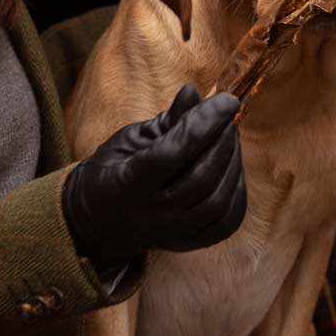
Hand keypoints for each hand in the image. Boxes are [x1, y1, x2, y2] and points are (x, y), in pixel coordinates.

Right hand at [62, 85, 246, 266]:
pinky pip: (226, 222)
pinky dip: (237, 190)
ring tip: (230, 136)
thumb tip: (193, 92)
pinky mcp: (189, 244)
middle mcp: (151, 215)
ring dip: (233, 163)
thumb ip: (166, 121)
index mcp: (128, 184)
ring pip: (217, 203)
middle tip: (228, 115)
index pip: (172, 153)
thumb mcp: (129, 139)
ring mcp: (171, 234)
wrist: (99, 221)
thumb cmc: (113, 170)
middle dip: (222, 141)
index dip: (203, 124)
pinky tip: (233, 165)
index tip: (227, 100)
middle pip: (200, 179)